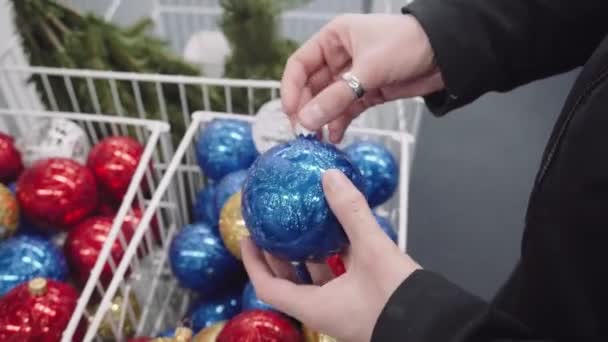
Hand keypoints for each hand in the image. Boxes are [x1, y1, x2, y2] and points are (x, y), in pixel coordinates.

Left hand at [241, 170, 420, 341]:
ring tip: (306, 227)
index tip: (247, 240)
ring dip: (309, 255)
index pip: (269, 287)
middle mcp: (326, 310)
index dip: (254, 263)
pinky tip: (343, 237)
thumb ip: (351, 212)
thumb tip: (330, 177)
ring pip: (317, 280)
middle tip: (273, 231)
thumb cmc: (397, 300)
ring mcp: (345, 309)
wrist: (437, 328)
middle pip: (290, 283)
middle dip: (279, 257)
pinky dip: (336, 258)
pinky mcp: (364, 304)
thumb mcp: (372, 250)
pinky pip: (341, 278)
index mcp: (315, 306)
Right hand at [281, 14, 442, 142]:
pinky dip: (339, 124)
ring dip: (322, 120)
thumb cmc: (407, 45)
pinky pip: (346, 111)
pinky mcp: (368, 93)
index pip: (300, 65)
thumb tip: (306, 120)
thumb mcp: (368, 70)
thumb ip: (336, 97)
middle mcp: (339, 57)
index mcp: (334, 39)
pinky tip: (335, 137)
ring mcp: (353, 77)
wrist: (446, 55)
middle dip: (306, 110)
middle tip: (303, 132)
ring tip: (317, 140)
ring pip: (328, 102)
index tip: (290, 112)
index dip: (290, 89)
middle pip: (311, 87)